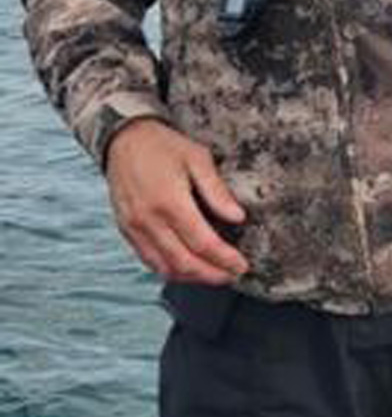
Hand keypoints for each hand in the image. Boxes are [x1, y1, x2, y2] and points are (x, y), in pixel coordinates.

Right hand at [106, 118, 248, 283]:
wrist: (123, 138)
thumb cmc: (163, 145)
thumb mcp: (197, 158)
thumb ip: (217, 191)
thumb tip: (238, 217)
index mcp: (170, 202)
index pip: (203, 243)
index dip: (225, 259)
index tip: (242, 266)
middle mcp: (149, 220)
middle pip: (184, 262)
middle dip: (212, 274)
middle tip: (232, 275)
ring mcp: (134, 228)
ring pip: (165, 267)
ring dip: (191, 277)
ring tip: (214, 275)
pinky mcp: (126, 230)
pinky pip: (148, 260)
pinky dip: (169, 270)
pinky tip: (186, 268)